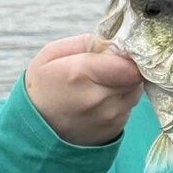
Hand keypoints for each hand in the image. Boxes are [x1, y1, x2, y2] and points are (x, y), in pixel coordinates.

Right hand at [25, 34, 142, 145]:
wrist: (38, 130)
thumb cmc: (44, 86)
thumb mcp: (52, 54)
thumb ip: (88, 42)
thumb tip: (117, 42)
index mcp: (80, 75)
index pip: (128, 64)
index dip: (126, 53)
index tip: (115, 51)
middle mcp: (98, 99)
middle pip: (134, 75)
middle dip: (125, 66)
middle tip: (107, 66)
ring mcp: (109, 117)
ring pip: (135, 89)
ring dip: (125, 82)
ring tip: (101, 83)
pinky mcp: (116, 129)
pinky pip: (129, 105)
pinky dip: (120, 99)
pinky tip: (101, 100)